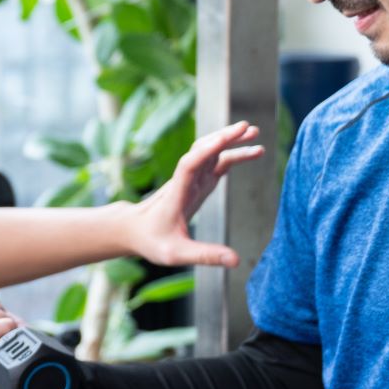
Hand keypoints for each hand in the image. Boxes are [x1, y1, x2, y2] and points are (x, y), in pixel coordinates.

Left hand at [123, 120, 264, 267]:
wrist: (133, 231)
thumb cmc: (152, 241)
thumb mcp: (177, 254)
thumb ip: (206, 255)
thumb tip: (236, 261)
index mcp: (177, 193)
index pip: (190, 165)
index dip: (207, 150)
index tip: (226, 138)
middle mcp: (184, 181)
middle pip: (202, 150)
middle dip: (224, 137)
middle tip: (248, 128)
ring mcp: (191, 181)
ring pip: (210, 153)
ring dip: (230, 142)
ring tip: (255, 135)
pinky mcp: (196, 185)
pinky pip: (215, 165)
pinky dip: (231, 156)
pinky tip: (249, 153)